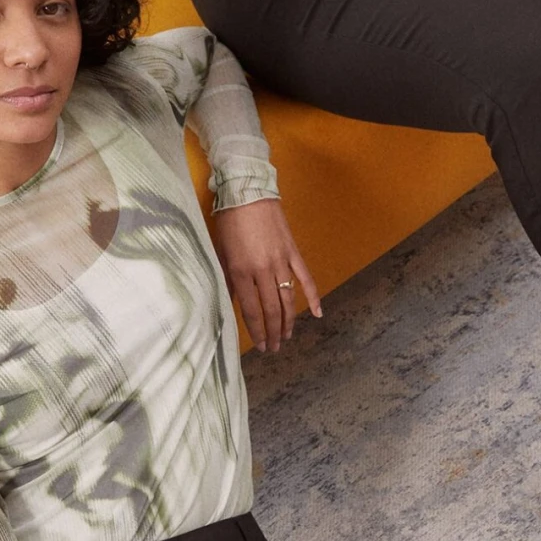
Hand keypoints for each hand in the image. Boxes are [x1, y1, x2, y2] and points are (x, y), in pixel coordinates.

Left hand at [209, 197, 320, 351]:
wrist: (248, 192)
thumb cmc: (229, 222)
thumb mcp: (221, 252)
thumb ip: (227, 280)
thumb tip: (229, 304)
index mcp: (240, 271)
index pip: (251, 310)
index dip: (257, 331)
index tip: (260, 345)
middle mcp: (262, 270)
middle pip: (271, 309)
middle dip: (274, 332)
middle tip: (275, 348)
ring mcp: (280, 261)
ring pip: (288, 298)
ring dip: (289, 320)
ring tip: (288, 336)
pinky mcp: (293, 252)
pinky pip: (305, 278)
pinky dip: (314, 296)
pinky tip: (318, 313)